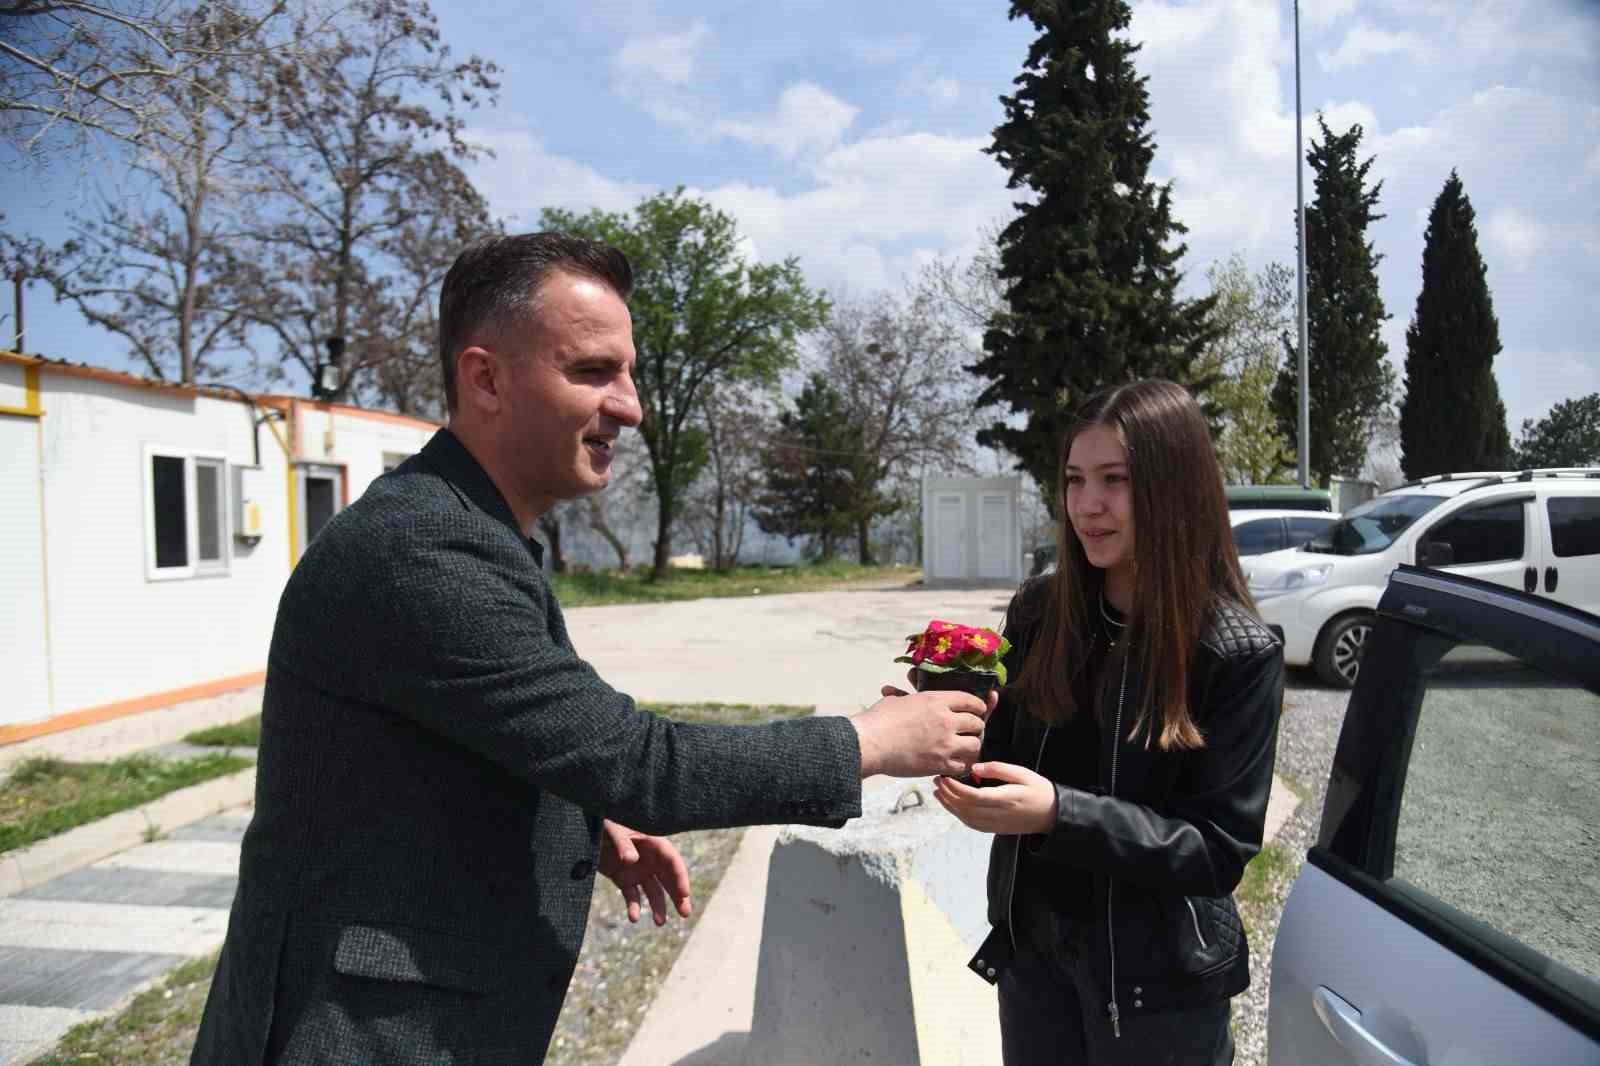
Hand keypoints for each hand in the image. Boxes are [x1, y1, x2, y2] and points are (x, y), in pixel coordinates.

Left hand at [597, 820, 692, 925]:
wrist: (585, 829)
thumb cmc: (603, 823)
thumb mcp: (612, 829)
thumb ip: (622, 842)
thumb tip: (632, 860)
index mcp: (651, 841)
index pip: (671, 859)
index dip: (680, 876)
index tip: (684, 894)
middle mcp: (649, 858)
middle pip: (669, 878)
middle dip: (678, 895)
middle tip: (686, 913)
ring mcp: (638, 870)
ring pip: (654, 891)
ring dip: (658, 906)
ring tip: (660, 923)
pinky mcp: (624, 880)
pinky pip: (632, 896)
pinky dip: (634, 907)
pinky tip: (633, 918)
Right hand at [851, 687, 993, 778]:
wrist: (870, 744)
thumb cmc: (878, 720)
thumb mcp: (896, 700)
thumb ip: (905, 695)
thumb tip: (894, 689)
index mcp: (936, 700)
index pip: (971, 700)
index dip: (978, 706)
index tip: (978, 710)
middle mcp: (946, 720)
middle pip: (977, 723)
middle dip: (975, 727)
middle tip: (970, 731)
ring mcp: (945, 743)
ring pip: (975, 744)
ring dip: (971, 746)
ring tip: (964, 748)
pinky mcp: (941, 763)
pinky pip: (964, 765)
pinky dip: (961, 764)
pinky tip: (954, 763)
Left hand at [932, 761, 1056, 834]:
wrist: (1052, 814)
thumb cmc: (1038, 790)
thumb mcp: (1022, 773)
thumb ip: (998, 769)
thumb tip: (974, 768)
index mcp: (1005, 799)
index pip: (972, 796)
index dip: (955, 789)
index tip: (944, 777)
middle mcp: (998, 815)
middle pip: (965, 808)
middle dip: (947, 795)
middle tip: (937, 780)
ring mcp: (996, 825)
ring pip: (966, 819)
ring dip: (949, 806)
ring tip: (938, 792)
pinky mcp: (995, 829)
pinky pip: (972, 825)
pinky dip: (959, 816)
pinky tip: (952, 805)